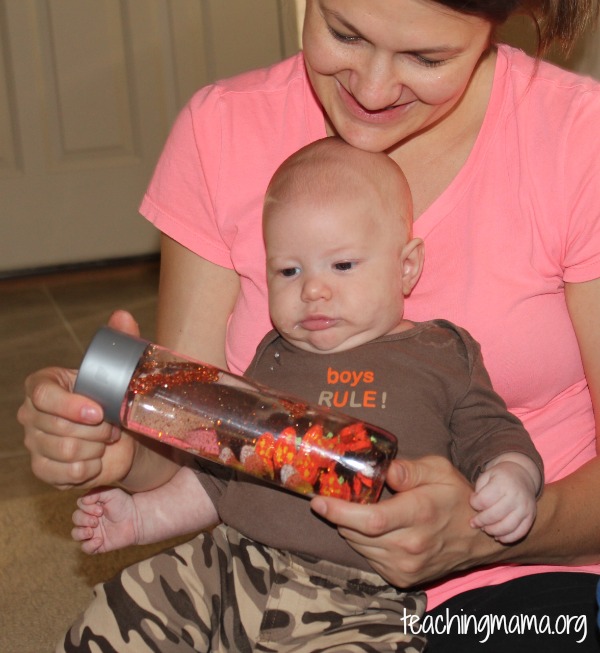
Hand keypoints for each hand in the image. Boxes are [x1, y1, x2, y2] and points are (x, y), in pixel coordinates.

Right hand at [18, 310, 139, 488]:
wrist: (122, 437)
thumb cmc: (114, 399)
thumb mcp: (121, 370)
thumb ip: (121, 341)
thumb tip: (123, 316)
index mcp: (43, 385)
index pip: (41, 394)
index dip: (69, 405)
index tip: (99, 411)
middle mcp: (30, 414)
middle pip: (55, 427)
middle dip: (95, 430)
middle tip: (113, 427)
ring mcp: (34, 443)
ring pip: (65, 451)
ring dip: (96, 447)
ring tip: (106, 440)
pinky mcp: (43, 469)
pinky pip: (64, 473)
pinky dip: (89, 468)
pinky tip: (97, 458)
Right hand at [72, 487, 140, 553]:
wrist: (137, 519)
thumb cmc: (124, 504)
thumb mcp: (112, 493)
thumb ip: (96, 493)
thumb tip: (82, 501)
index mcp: (92, 506)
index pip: (79, 506)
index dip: (86, 508)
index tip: (100, 509)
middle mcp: (90, 518)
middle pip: (76, 519)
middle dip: (84, 519)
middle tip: (97, 520)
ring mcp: (93, 532)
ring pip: (76, 534)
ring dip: (81, 533)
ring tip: (92, 532)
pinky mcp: (98, 544)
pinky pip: (85, 548)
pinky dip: (89, 545)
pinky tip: (100, 540)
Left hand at [310, 456, 499, 587]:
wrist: (479, 537)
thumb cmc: (456, 497)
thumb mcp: (439, 470)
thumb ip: (409, 469)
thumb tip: (383, 469)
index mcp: (419, 514)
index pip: (370, 519)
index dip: (339, 511)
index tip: (318, 501)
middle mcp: (411, 545)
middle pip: (357, 533)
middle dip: (339, 514)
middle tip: (333, 497)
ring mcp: (406, 566)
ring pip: (359, 546)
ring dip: (350, 527)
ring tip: (356, 509)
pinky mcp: (402, 578)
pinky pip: (368, 558)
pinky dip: (363, 541)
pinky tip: (373, 528)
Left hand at [470, 457, 539, 543]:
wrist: (523, 475)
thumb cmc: (500, 477)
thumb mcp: (486, 475)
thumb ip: (479, 490)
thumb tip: (476, 509)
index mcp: (502, 483)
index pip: (484, 500)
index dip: (474, 504)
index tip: (473, 502)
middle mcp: (516, 496)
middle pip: (494, 515)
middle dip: (481, 521)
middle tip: (474, 522)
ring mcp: (525, 507)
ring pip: (507, 527)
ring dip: (493, 531)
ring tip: (485, 529)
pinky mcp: (531, 517)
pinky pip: (520, 532)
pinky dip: (507, 538)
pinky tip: (498, 537)